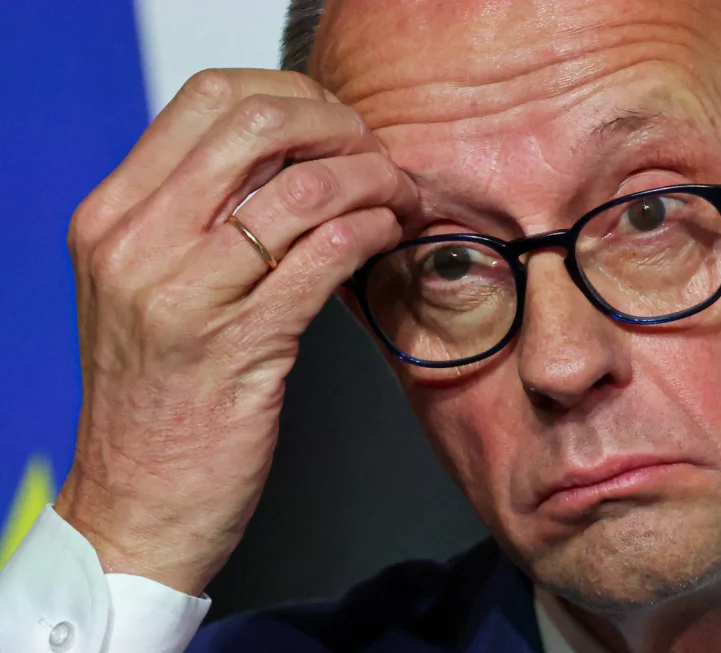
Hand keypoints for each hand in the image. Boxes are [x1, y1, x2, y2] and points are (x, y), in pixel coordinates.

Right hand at [54, 68, 418, 595]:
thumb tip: (292, 159)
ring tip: (399, 198)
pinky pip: (325, 254)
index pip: (208, 99)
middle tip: (377, 156)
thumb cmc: (156, 400)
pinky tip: (389, 235)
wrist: (136, 507)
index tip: (335, 125)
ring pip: (302, 187)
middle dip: (340, 129)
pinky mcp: (239, 345)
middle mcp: (136, 243)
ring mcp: (183, 294)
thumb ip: (196, 219)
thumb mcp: (148, 289)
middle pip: (258, 125)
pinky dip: (372, 230)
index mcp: (112, 217)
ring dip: (372, 181)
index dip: (292, 98)